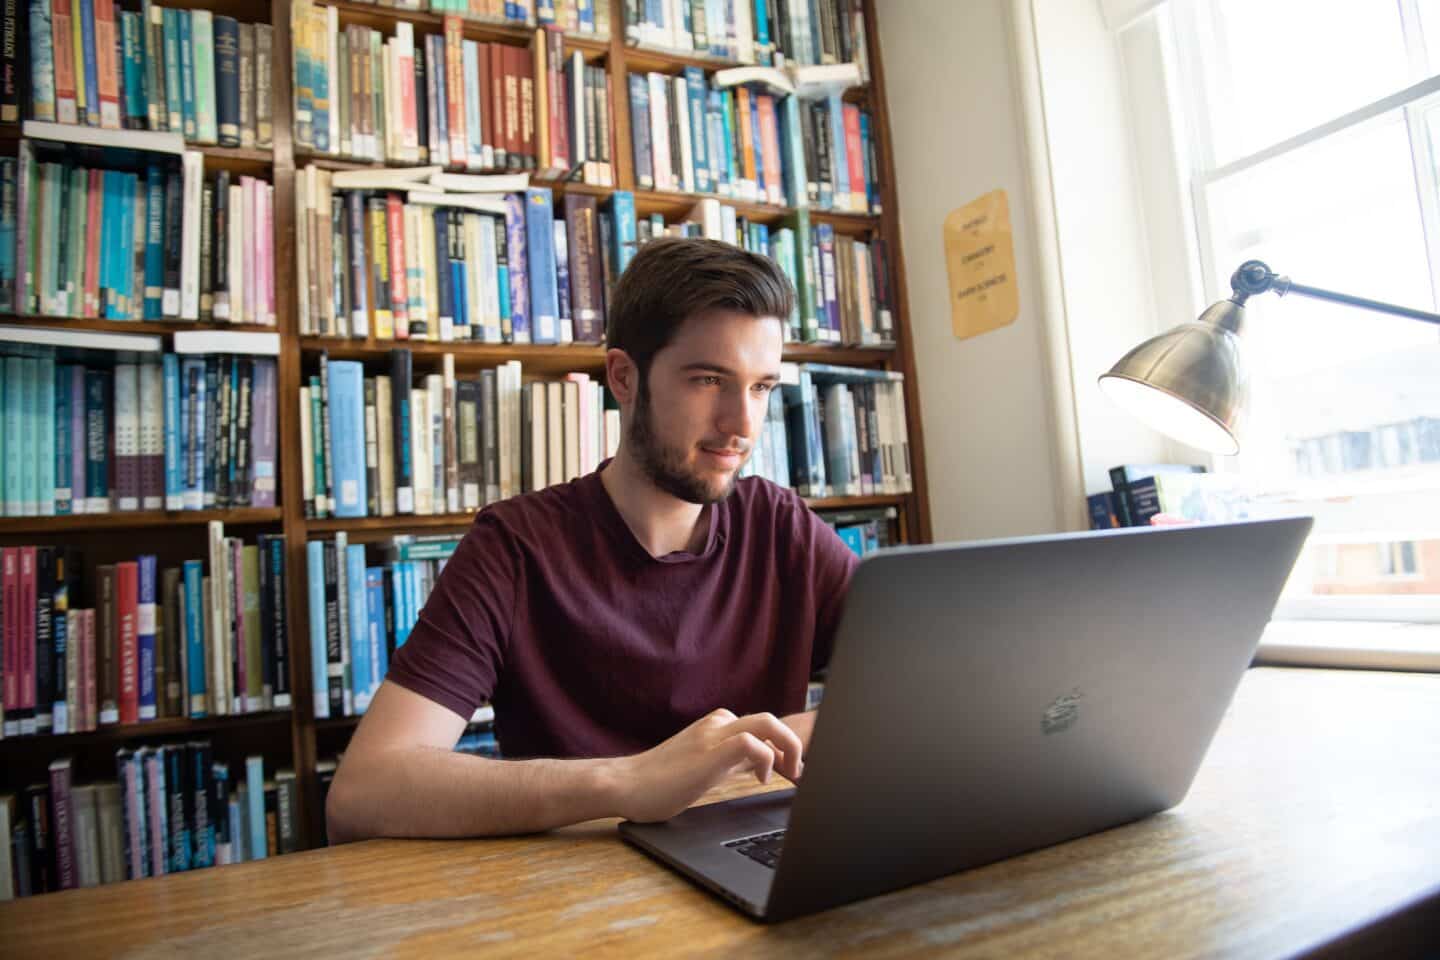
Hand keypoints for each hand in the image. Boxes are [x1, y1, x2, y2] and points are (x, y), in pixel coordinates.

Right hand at [609, 709, 804, 823]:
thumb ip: (728, 760)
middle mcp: (715, 726)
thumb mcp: (703, 767)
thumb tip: (759, 765)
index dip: (783, 745)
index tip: (792, 769)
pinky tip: (761, 779)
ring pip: (765, 722)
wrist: (623, 785)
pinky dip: (766, 758)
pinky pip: (748, 743)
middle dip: (793, 743)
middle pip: (769, 719)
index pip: (760, 725)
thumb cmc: (657, 783)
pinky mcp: (707, 754)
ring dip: (788, 746)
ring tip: (790, 773)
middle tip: (798, 772)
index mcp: (714, 727)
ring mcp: (710, 737)